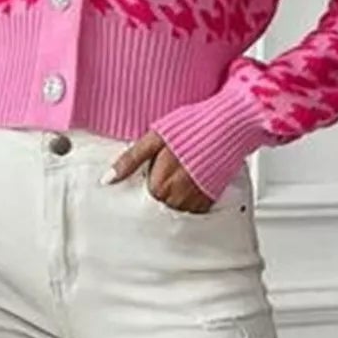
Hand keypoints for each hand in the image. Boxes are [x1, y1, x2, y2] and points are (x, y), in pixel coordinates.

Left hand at [101, 130, 215, 212]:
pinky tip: (189, 186)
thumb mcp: (155, 137)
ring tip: (177, 179)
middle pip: (157, 206)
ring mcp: (195, 201)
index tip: (147, 177)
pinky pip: (193, 212)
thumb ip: (130, 160)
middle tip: (164, 175)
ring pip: (174, 211)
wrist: (230, 125)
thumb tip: (107, 179)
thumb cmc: (193, 126)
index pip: (140, 199)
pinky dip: (188, 203)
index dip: (142, 186)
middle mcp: (178, 197)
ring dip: (172, 199)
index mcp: (160, 183)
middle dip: (156, 194)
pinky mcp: (210, 200)